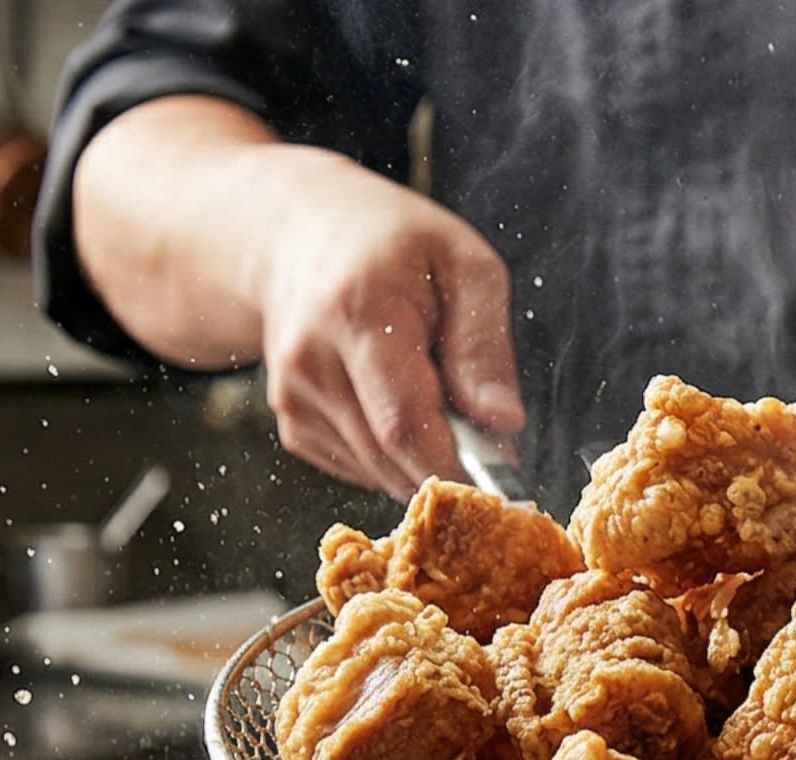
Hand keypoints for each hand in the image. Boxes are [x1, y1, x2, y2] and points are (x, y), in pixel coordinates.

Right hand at [253, 150, 523, 496]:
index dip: (458, 469)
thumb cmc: (392, 242)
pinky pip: (360, 467)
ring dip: (423, 458)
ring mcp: (292, 398)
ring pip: (378, 472)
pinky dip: (393, 454)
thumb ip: (484, 344)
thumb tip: (504, 422)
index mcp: (357, 313)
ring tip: (439, 399)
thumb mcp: (463, 263)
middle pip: (391, 459)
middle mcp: (310, 362)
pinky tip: (397, 402)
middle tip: (489, 440)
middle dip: (451, 466)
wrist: (296, 235)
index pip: (405, 426)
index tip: (503, 488)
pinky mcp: (291, 424)